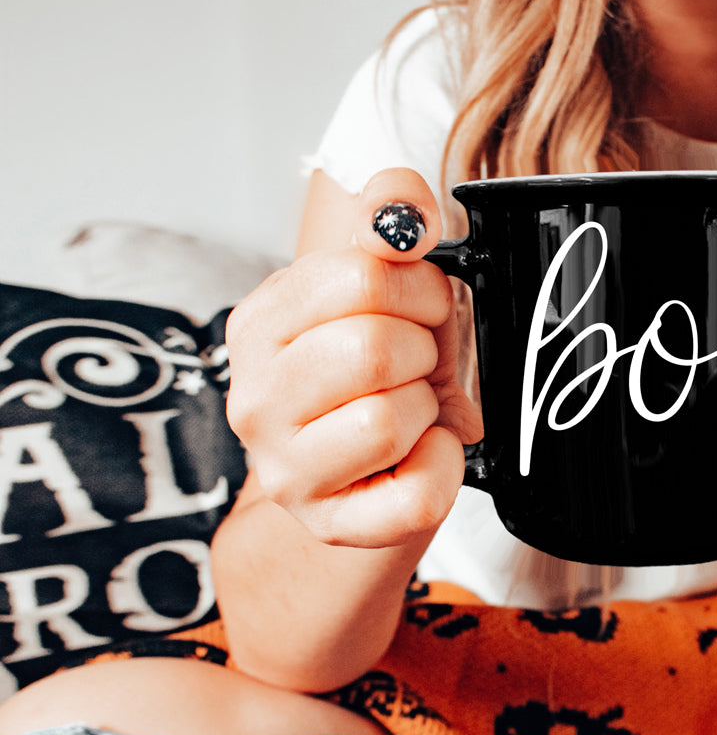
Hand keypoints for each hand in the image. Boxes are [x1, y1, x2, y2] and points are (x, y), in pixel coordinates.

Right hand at [224, 169, 483, 547]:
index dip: (418, 288)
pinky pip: (416, 494)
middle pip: (374, 349)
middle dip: (423, 350)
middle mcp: (255, 398)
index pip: (358, 275)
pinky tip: (427, 451)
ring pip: (388, 421)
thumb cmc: (380, 369)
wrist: (368, 468)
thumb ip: (391, 215)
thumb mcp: (385, 281)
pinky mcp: (330, 524)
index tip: (422, 306)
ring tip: (411, 408)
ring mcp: (285, 470)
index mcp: (261, 323)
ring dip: (426, 408)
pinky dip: (443, 468)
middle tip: (419, 363)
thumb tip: (403, 210)